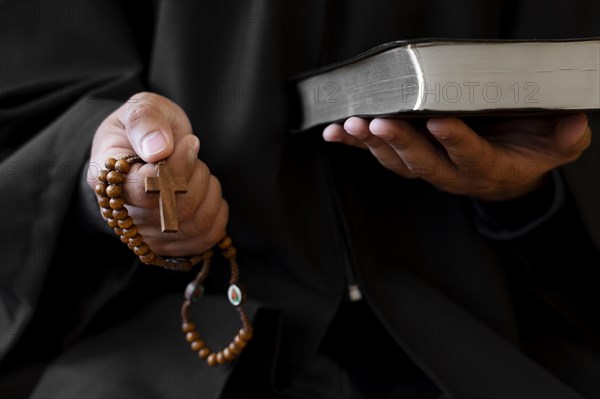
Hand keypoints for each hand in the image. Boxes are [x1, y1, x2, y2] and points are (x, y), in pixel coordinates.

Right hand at [87, 92, 227, 255]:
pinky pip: (206, 236)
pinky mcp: (168, 244)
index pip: (146, 189)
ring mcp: (145, 233)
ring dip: (209, 191)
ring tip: (198, 170)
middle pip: (174, 210)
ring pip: (194, 224)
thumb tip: (158, 149)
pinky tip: (207, 192)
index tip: (190, 143)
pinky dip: (217, 211)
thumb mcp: (141, 107)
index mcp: (106, 179)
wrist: (147, 147)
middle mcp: (122, 214)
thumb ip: (145, 121)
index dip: (177, 167)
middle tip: (192, 152)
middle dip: (196, 175)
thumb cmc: (144, 127)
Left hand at [323, 114, 591, 200]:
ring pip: (395, 161)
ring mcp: (426, 168)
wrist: (502, 178)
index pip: (469, 155)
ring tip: (352, 125)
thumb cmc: (525, 155)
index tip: (439, 121)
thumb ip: (563, 140)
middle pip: (422, 161)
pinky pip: (378, 154)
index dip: (455, 140)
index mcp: (485, 169)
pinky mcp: (409, 159)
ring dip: (371, 143)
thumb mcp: (554, 149)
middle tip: (379, 123)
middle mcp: (450, 173)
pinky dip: (356, 144)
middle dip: (399, 142)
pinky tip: (335, 133)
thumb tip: (572, 125)